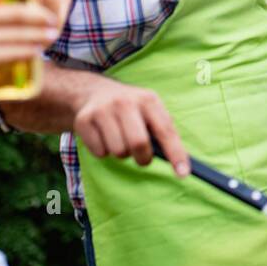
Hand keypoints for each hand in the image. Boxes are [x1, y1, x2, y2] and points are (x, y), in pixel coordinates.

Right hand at [73, 76, 190, 176]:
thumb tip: (179, 162)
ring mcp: (103, 110)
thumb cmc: (131, 109)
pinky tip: (104, 137)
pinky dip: (104, 151)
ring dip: (122, 154)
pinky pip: (100, 152)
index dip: (176, 154)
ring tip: (120, 140)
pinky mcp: (84, 120)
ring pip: (118, 151)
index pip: (165, 131)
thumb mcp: (150, 110)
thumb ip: (163, 132)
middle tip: (142, 157)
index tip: (183, 173)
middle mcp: (125, 102)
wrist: (94, 92)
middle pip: (138, 144)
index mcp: (148, 100)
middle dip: (143, 158)